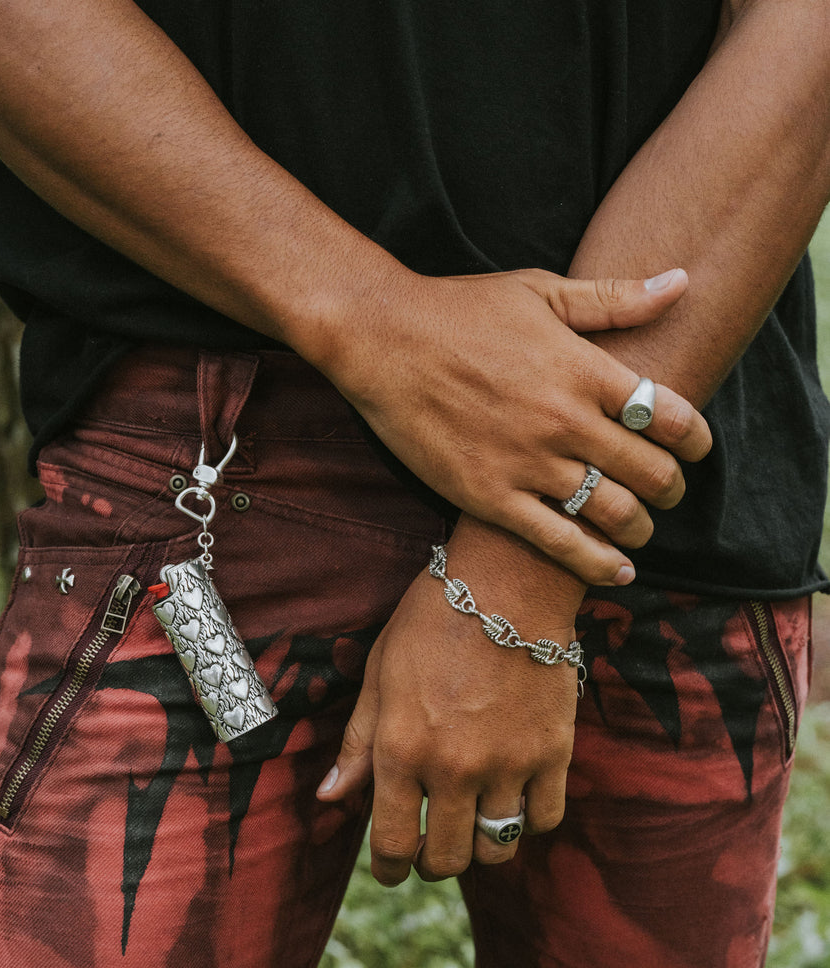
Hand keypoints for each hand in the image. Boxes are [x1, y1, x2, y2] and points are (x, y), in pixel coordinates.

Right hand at [311, 266, 711, 585]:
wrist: (381, 339)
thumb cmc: (460, 310)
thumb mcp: (540, 289)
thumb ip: (613, 297)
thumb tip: (680, 284)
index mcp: (584, 369)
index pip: (670, 415)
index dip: (696, 439)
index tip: (697, 450)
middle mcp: (564, 420)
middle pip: (649, 470)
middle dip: (671, 488)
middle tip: (668, 493)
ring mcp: (527, 463)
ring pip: (611, 511)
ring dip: (639, 527)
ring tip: (640, 529)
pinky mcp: (490, 496)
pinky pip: (558, 542)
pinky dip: (595, 562)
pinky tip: (617, 571)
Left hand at [316, 524, 585, 883]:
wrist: (508, 581)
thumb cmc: (432, 620)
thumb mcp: (379, 675)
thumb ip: (358, 743)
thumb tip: (330, 798)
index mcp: (401, 750)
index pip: (393, 844)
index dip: (389, 869)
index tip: (391, 870)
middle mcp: (454, 768)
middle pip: (446, 860)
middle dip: (432, 863)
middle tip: (431, 848)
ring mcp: (509, 764)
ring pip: (497, 848)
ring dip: (480, 847)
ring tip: (473, 823)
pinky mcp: (554, 752)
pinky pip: (544, 819)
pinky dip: (528, 820)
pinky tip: (515, 799)